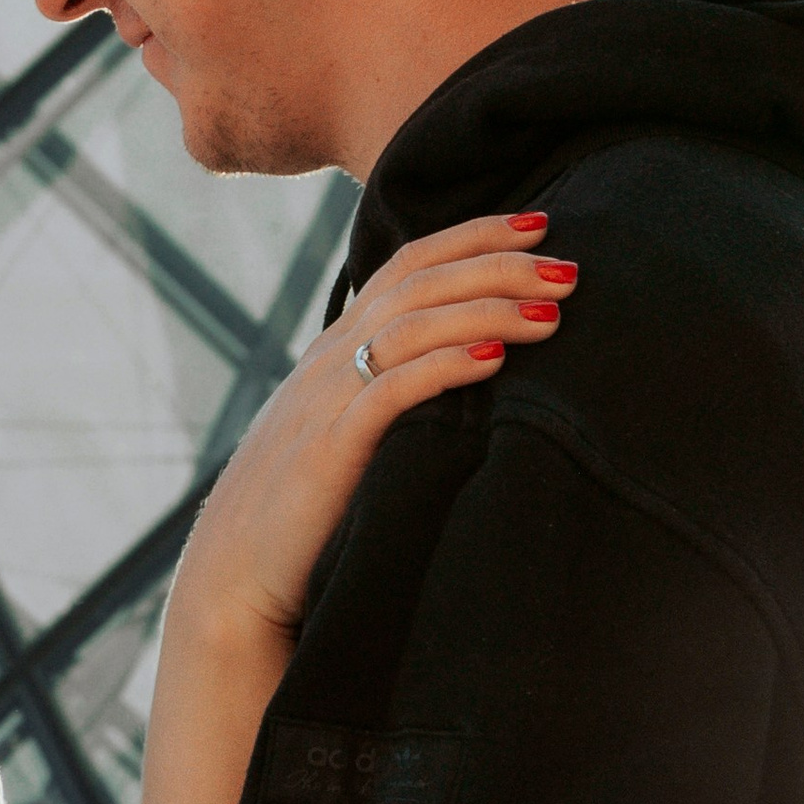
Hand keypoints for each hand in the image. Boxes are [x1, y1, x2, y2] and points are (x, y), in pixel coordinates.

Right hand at [170, 214, 574, 652]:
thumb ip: (389, 397)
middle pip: (420, 282)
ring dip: (488, 309)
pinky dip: (446, 365)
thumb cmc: (302, 515)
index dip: (473, 237)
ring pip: (411, 323)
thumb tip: (468, 380)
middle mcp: (330, 360)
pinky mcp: (329, 448)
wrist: (233, 577)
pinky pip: (392, 388)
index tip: (539, 226)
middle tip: (570, 267)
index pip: (408, 265)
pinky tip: (495, 359)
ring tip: (552, 313)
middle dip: (499, 266)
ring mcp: (326, 399)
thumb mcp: (345, 437)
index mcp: (335, 350)